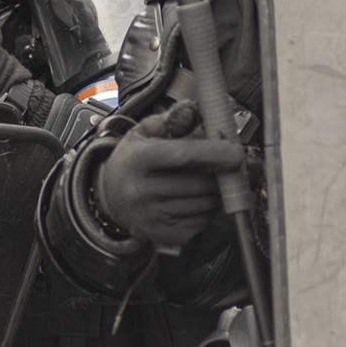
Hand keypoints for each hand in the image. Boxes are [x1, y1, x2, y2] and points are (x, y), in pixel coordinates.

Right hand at [95, 101, 242, 250]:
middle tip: (232, 167)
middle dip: (222, 175)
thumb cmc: (133, 160)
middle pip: (199, 184)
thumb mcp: (143, 133)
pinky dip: (207, 212)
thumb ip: (171, 120)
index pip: (183, 156)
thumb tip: (194, 110)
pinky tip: (199, 200)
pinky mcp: (160, 236)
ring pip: (203, 206)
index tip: (236, 152)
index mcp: (138, 160)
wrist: (109, 197)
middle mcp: (140, 191)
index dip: (214, 154)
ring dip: (217, 194)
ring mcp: (150, 216)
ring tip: (212, 182)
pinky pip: (199, 224)